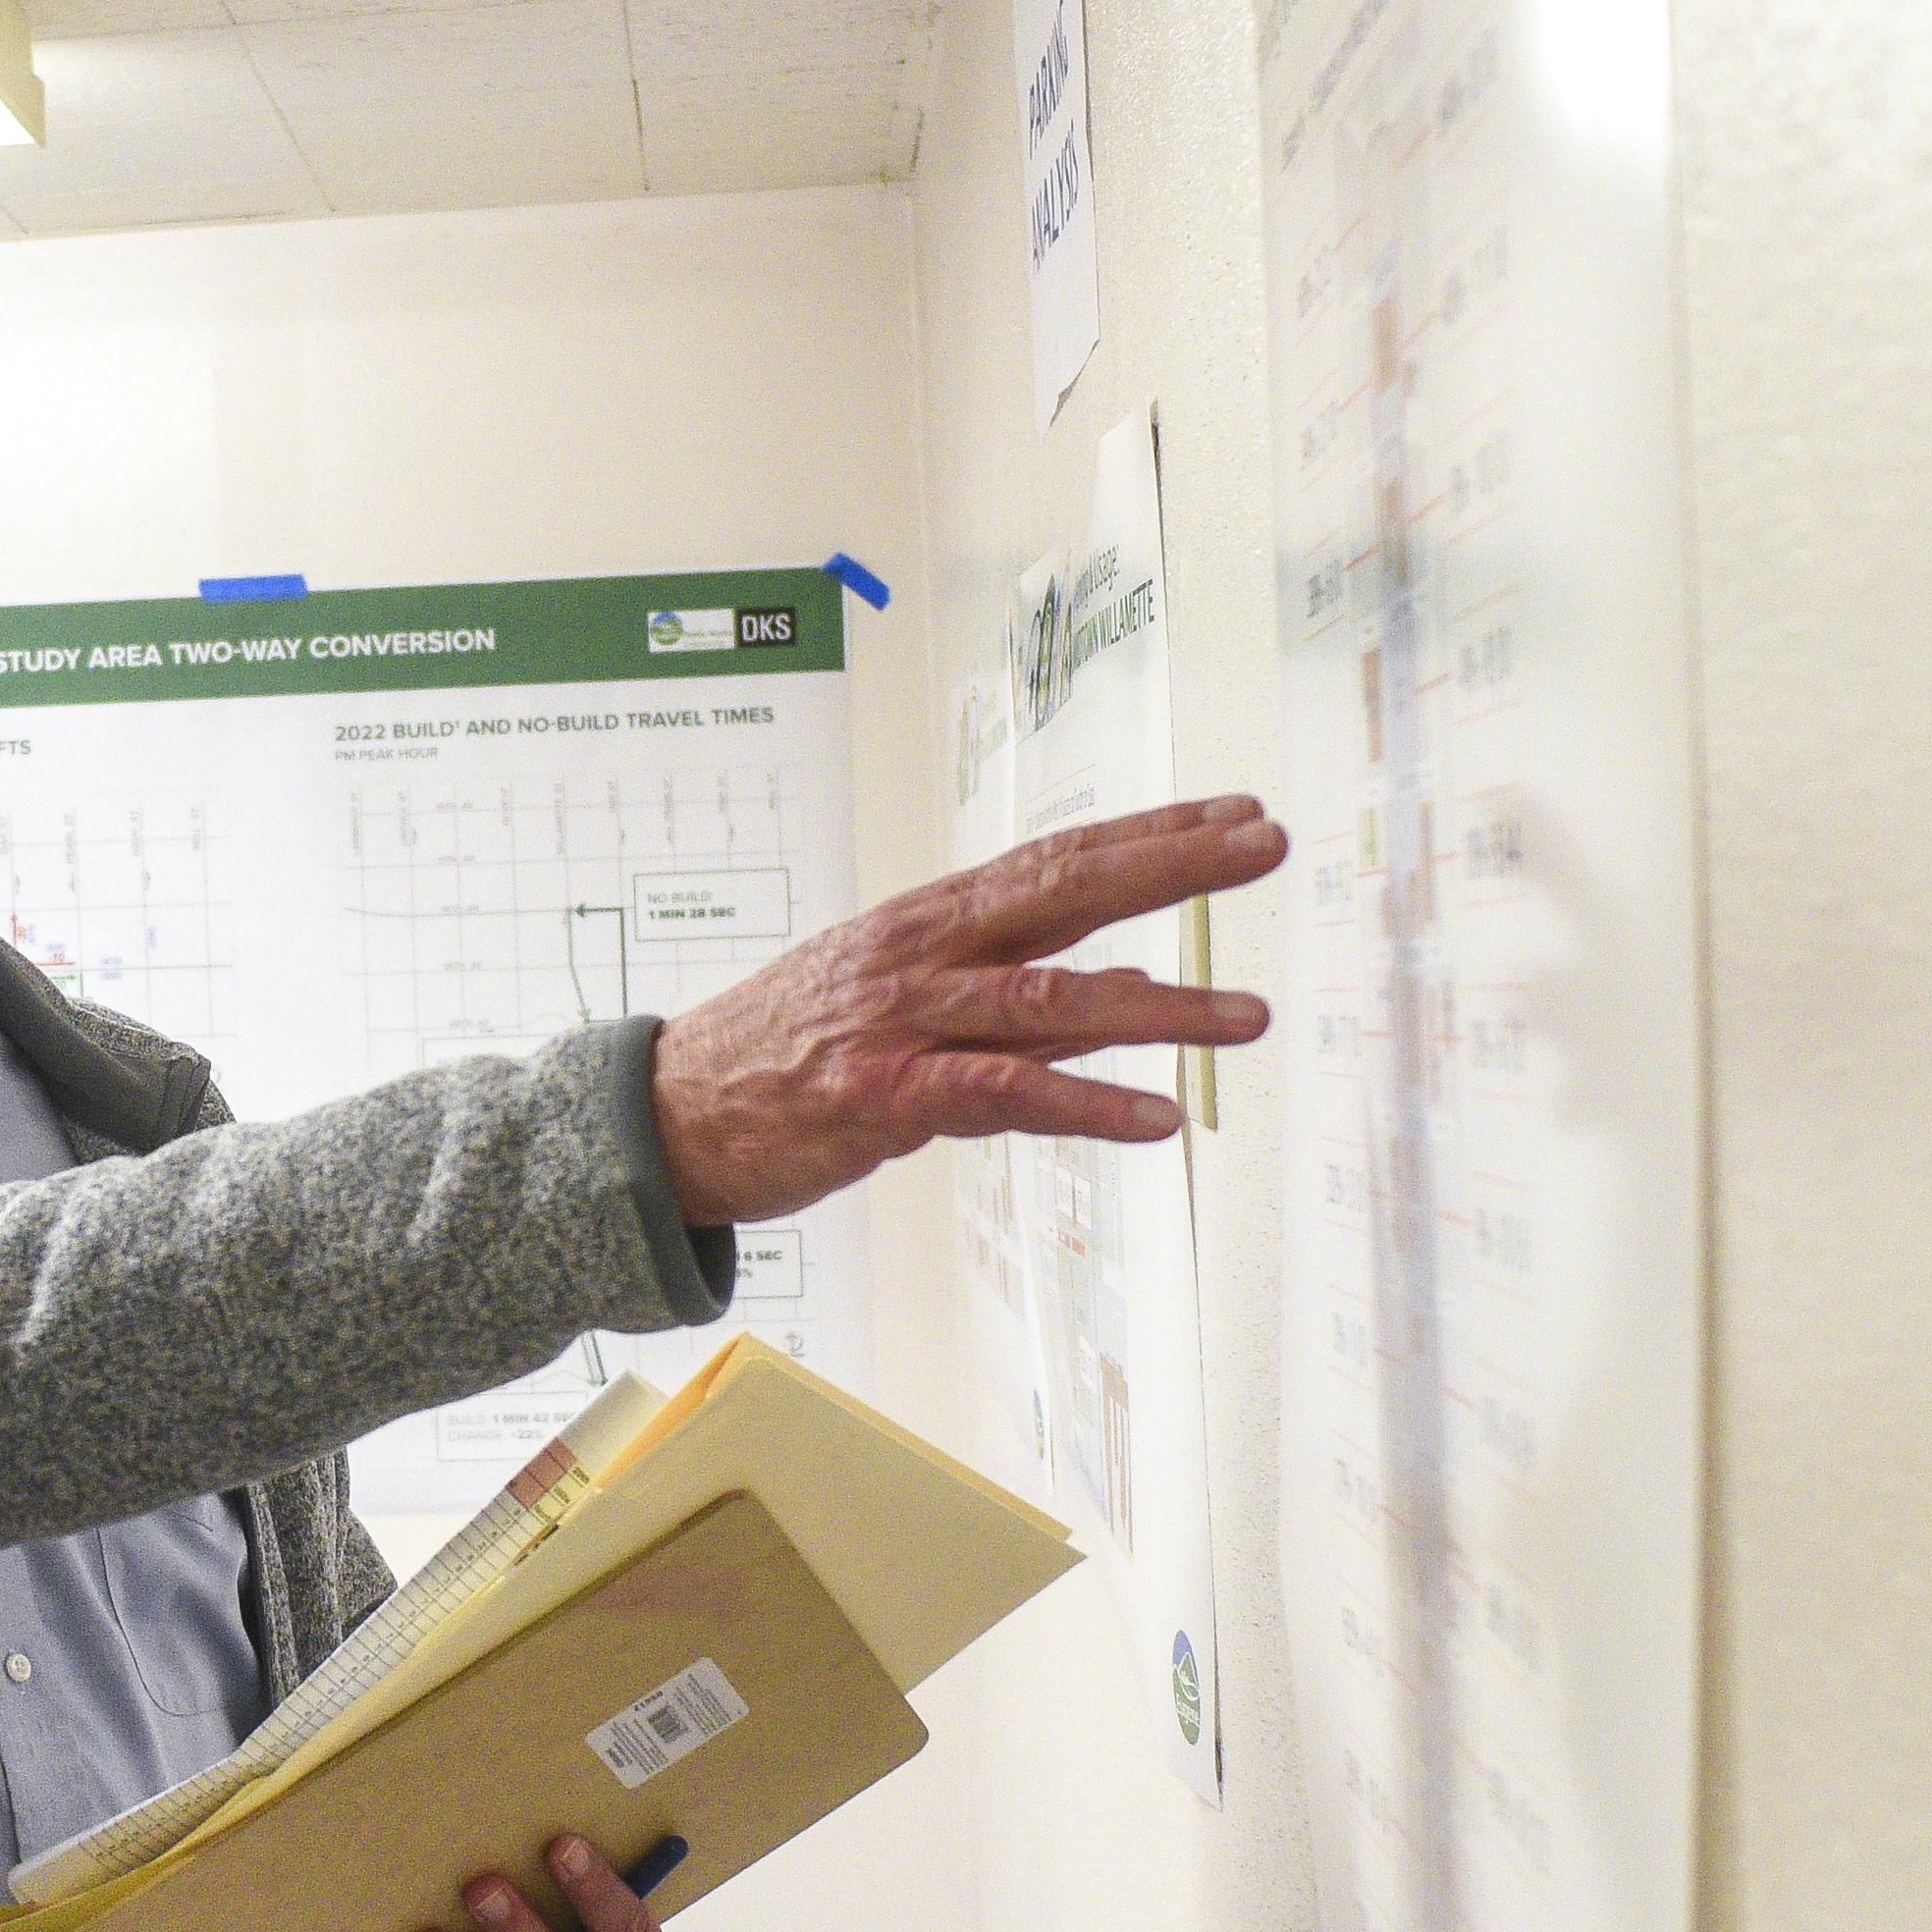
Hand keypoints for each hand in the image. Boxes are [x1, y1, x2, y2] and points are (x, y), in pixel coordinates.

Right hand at [647, 798, 1283, 1226]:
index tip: (1240, 813)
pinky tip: (1156, 1118)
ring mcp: (904, 1021)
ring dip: (1161, 1007)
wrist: (664, 1117)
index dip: (1153, 835)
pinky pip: (1002, 1095)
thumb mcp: (897, 1005)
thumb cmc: (786, 1058)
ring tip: (1249, 1017)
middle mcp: (926, 952)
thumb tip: (1116, 1005)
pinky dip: (1086, 1105)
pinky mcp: (884, 1098)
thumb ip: (1007, 1005)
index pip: (1058, 859)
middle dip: (1173, 868)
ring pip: (1051, 1000)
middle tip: (1267, 844)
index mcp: (932, 921)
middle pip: (1065, 892)